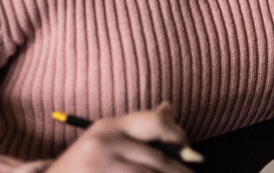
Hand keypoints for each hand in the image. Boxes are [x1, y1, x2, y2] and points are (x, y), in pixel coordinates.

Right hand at [51, 102, 193, 172]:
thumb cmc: (85, 164)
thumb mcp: (107, 139)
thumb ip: (139, 127)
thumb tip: (170, 108)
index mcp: (108, 126)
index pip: (156, 123)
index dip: (178, 138)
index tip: (188, 152)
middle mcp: (104, 144)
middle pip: (158, 159)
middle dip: (179, 170)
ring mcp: (100, 167)